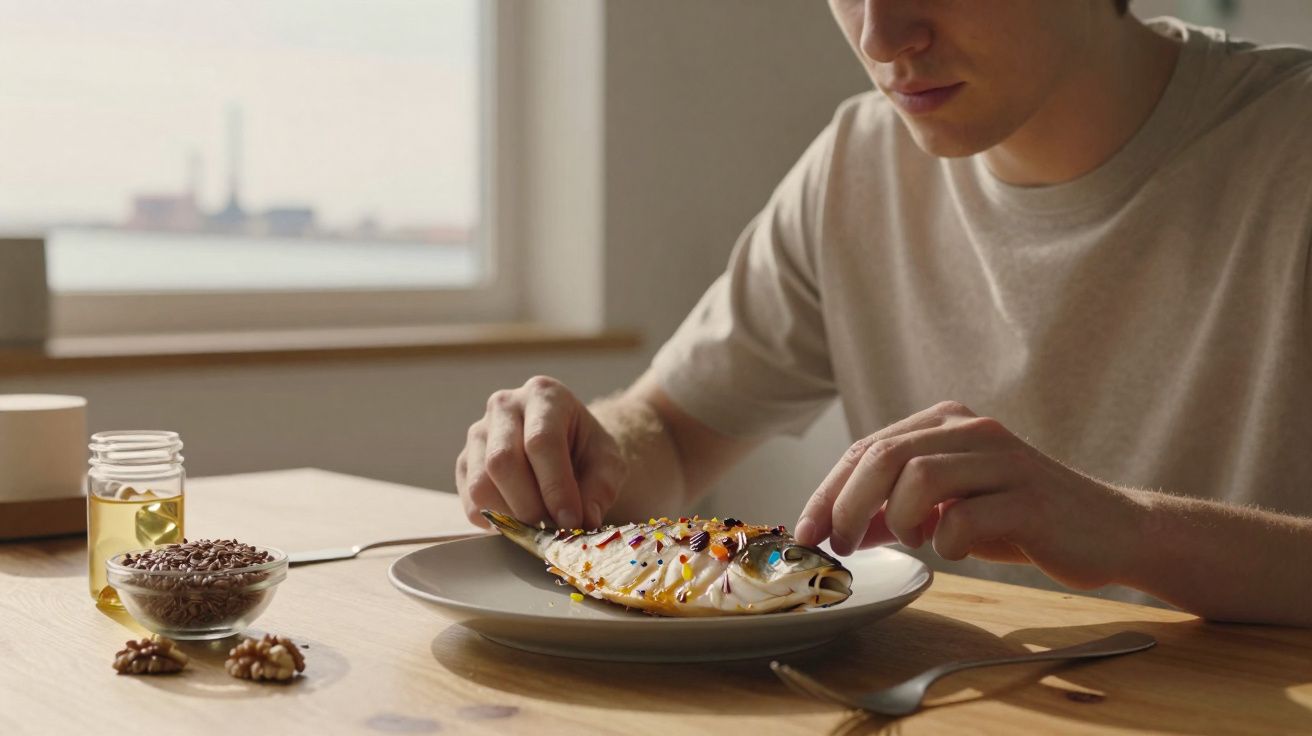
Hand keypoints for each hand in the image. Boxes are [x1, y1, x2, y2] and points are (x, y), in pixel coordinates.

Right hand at [456, 376, 626, 530]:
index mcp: (544, 396)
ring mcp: (479, 433)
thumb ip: (600, 488)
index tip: (571, 521)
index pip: (541, 442)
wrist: (566, 445)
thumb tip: (586, 520)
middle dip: (530, 506)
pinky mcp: (466, 462)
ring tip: (539, 527)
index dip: (556, 486)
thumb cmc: (586, 450)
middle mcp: (504, 406)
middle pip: (502, 461)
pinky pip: (470, 501)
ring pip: (480, 484)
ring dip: (511, 516)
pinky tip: (521, 520)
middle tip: (553, 530)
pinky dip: (495, 521)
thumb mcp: (607, 462)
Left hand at [793, 401, 1143, 589]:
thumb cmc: (1019, 518)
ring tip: (914, 540)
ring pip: (919, 476)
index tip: (806, 531)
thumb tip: (837, 526)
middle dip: (848, 506)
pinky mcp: (1031, 498)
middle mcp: (972, 430)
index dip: (829, 491)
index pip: (867, 448)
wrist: (1109, 529)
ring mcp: (1004, 460)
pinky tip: (957, 549)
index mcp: (946, 423)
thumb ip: (896, 508)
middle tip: (840, 546)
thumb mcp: (949, 506)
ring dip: (901, 520)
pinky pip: (964, 517)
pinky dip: (947, 541)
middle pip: (884, 456)